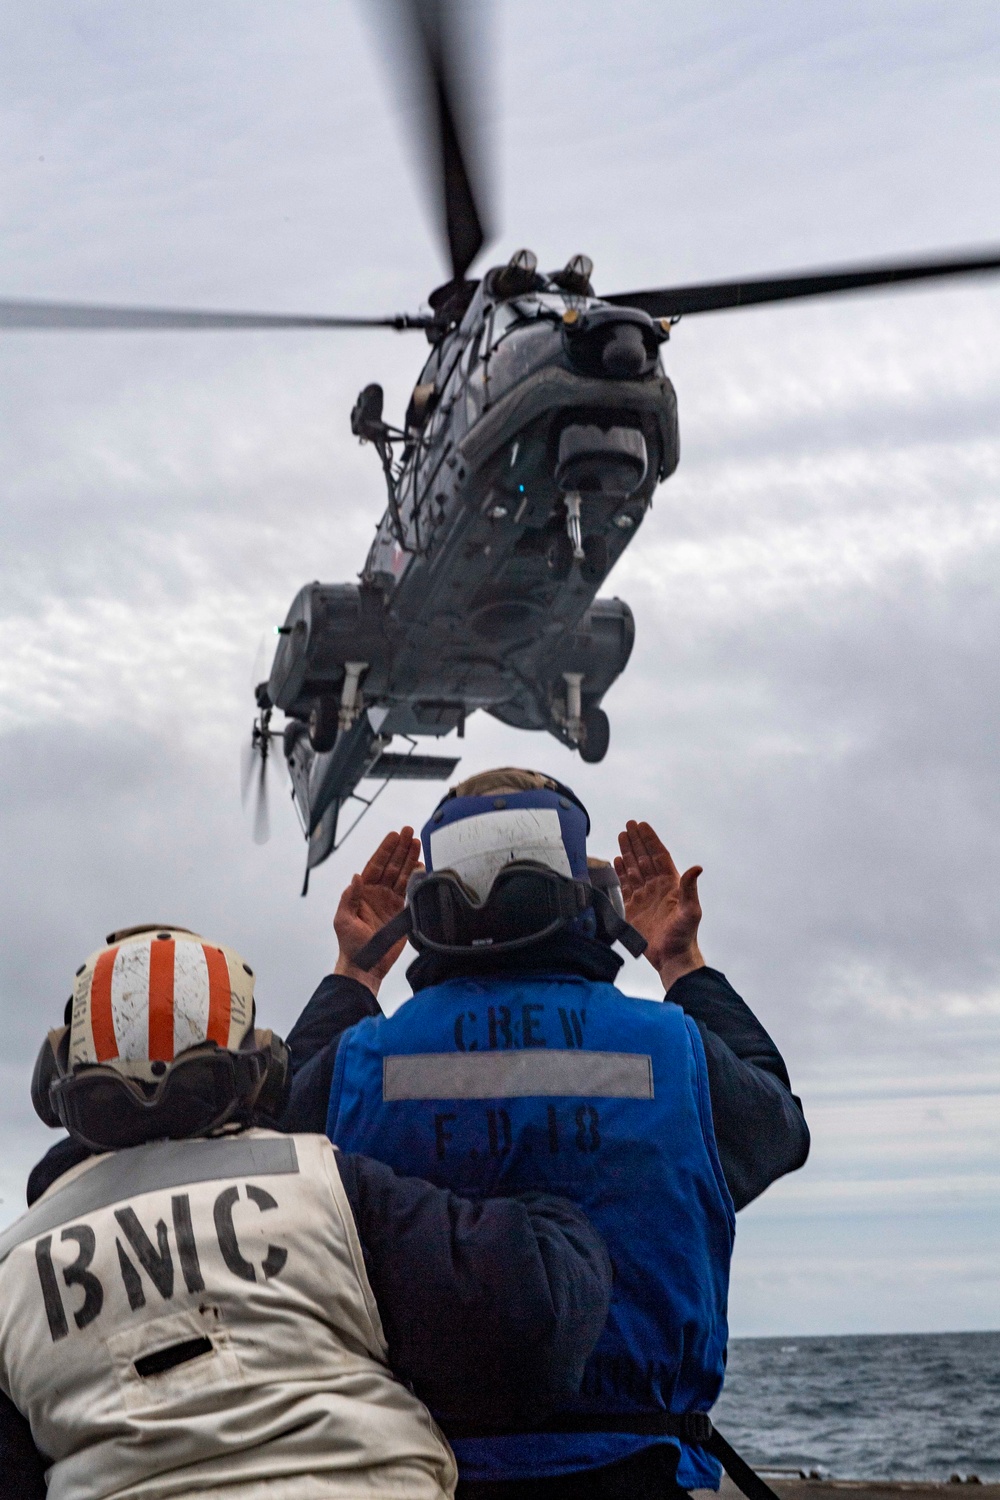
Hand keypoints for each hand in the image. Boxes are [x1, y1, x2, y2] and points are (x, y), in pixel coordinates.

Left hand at [333, 827, 422, 994]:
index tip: (394, 836)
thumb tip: (355, 877)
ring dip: (409, 859)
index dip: (385, 850)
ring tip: (418, 843)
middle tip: (409, 831)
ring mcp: (389, 901)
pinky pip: (410, 890)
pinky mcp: (400, 911)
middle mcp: (377, 893)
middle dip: (400, 848)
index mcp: (362, 892)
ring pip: (402, 874)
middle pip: (391, 865)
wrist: (365, 965)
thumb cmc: (350, 944)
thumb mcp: (343, 920)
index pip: (375, 865)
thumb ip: (349, 898)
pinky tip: (421, 865)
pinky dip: (416, 877)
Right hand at [614, 820, 703, 992]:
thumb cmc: (684, 936)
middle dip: (637, 841)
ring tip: (621, 836)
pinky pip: (625, 886)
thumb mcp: (690, 911)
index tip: (642, 826)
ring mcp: (644, 897)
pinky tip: (616, 861)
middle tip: (629, 824)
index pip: (659, 856)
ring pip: (634, 869)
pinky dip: (620, 872)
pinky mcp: (633, 908)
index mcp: (671, 884)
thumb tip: (697, 868)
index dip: (650, 840)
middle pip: (644, 858)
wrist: (671, 958)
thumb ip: (690, 889)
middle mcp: (657, 887)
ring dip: (627, 852)